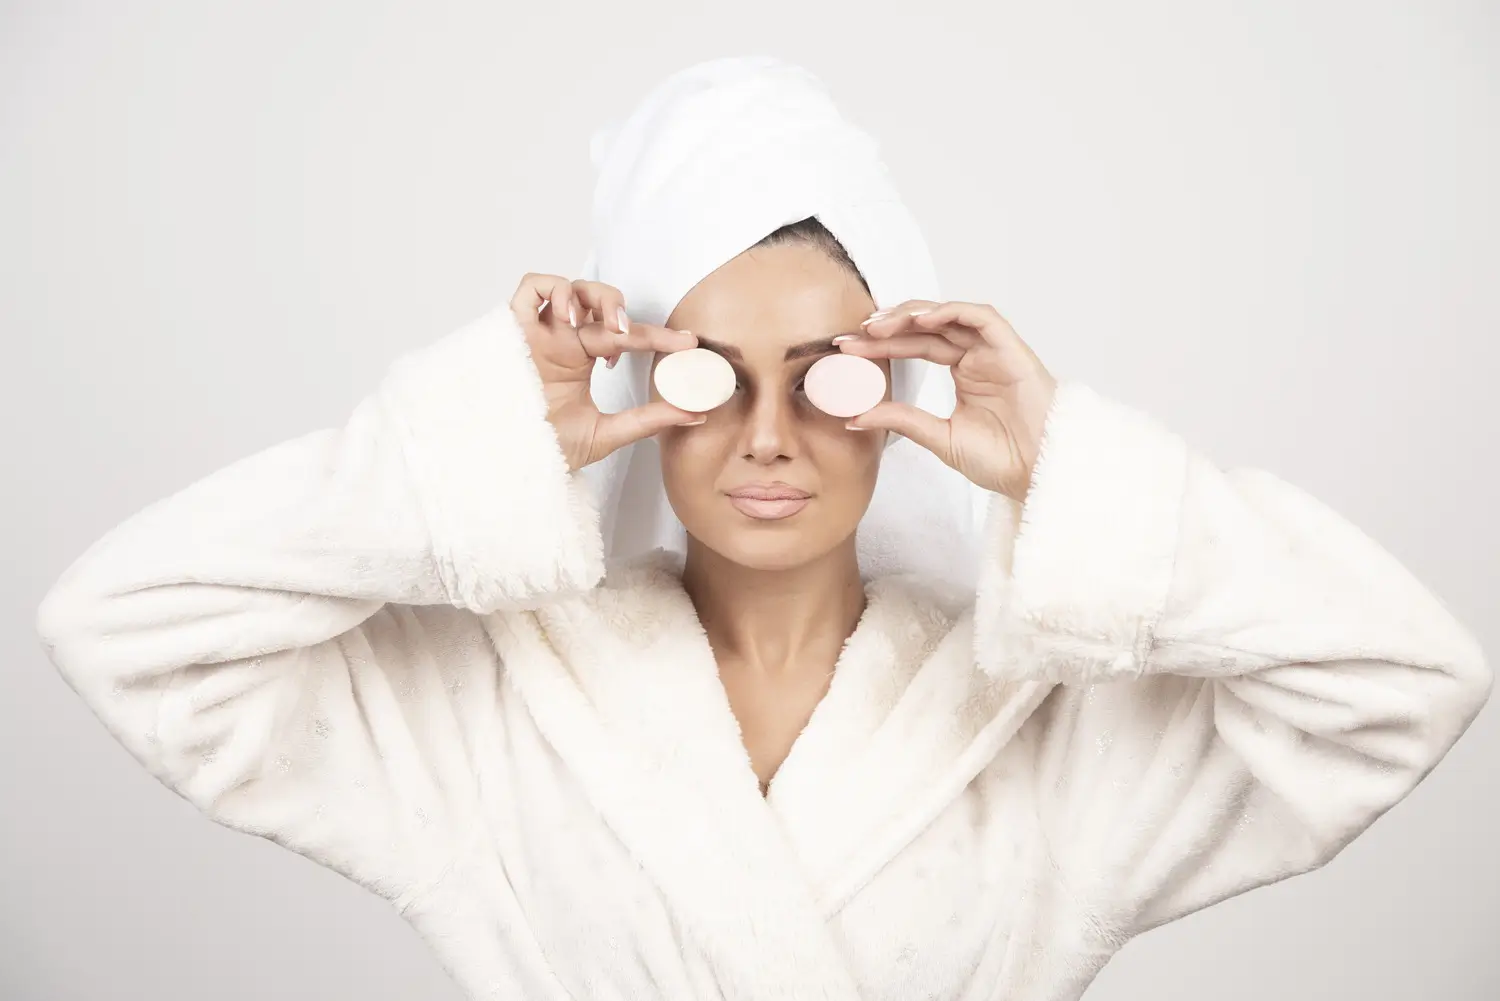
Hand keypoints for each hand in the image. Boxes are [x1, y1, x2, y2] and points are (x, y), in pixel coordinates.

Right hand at [509, 273, 699, 471]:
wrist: (515, 459)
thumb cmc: (549, 447)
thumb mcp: (607, 433)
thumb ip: (649, 420)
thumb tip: (695, 413)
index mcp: (582, 360)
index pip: (626, 336)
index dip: (658, 336)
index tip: (689, 345)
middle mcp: (563, 341)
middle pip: (600, 306)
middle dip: (626, 312)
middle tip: (636, 335)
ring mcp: (540, 333)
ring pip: (572, 289)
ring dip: (595, 298)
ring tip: (608, 327)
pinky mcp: (514, 328)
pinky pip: (532, 287)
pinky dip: (555, 290)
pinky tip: (569, 317)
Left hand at [838, 300, 1057, 501]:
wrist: (1038, 473)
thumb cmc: (1002, 460)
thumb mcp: (938, 437)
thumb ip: (900, 421)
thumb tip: (854, 416)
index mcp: (963, 373)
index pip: (914, 347)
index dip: (880, 345)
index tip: (846, 349)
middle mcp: (977, 356)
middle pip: (926, 328)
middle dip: (887, 327)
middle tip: (852, 335)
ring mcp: (994, 350)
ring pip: (948, 315)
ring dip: (912, 314)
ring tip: (878, 325)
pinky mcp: (1012, 348)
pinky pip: (980, 317)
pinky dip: (950, 312)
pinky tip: (921, 318)